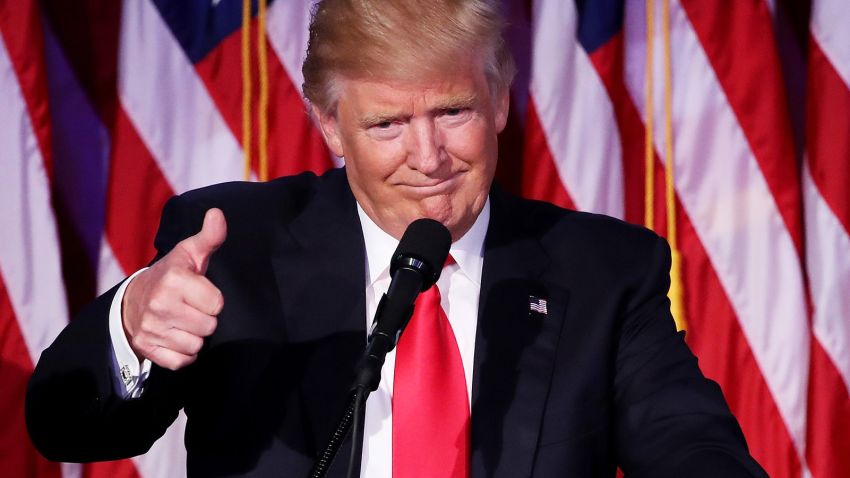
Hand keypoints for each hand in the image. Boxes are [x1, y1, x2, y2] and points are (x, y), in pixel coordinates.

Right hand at [122, 208, 226, 369]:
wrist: (132, 300)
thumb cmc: (171, 275)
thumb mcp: (189, 253)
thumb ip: (209, 237)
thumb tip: (218, 214)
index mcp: (174, 280)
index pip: (217, 304)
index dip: (212, 299)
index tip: (200, 292)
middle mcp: (160, 305)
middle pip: (209, 327)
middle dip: (204, 318)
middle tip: (191, 307)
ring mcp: (152, 329)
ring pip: (196, 345)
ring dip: (194, 336)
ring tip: (183, 321)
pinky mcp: (148, 348)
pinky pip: (181, 361)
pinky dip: (183, 353)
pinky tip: (176, 336)